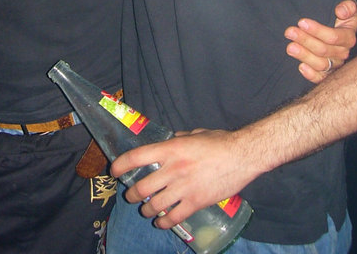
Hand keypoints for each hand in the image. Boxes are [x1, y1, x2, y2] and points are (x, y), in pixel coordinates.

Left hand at [111, 130, 254, 230]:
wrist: (242, 156)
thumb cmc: (220, 141)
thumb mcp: (195, 134)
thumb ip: (179, 139)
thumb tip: (170, 140)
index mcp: (171, 149)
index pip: (137, 157)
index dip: (122, 164)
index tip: (115, 169)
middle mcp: (173, 169)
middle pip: (142, 187)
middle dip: (132, 194)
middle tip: (131, 195)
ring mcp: (184, 187)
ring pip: (155, 205)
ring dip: (147, 209)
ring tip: (146, 210)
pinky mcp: (196, 202)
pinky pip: (174, 217)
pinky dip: (164, 222)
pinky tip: (161, 222)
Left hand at [285, 0, 356, 83]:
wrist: (336, 28)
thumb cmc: (340, 17)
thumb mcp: (348, 7)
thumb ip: (348, 7)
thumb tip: (341, 12)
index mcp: (348, 37)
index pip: (334, 37)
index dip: (317, 30)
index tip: (301, 22)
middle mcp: (343, 53)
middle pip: (324, 50)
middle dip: (305, 40)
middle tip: (289, 32)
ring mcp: (335, 64)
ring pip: (321, 64)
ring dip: (304, 56)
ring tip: (290, 47)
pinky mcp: (327, 73)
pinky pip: (321, 78)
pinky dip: (311, 75)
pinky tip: (301, 67)